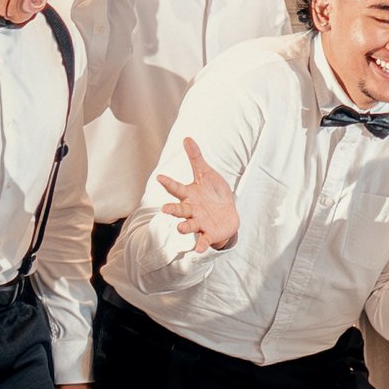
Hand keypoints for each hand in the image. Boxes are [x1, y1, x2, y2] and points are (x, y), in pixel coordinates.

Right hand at [156, 137, 238, 252]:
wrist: (228, 214)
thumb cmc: (214, 193)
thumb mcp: (207, 174)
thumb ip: (196, 159)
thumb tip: (187, 138)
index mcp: (189, 194)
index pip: (177, 188)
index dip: (169, 183)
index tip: (160, 177)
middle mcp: (191, 209)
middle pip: (179, 209)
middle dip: (172, 210)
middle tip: (165, 209)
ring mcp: (199, 222)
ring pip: (189, 225)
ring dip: (185, 227)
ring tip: (181, 228)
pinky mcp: (209, 233)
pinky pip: (204, 240)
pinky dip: (202, 244)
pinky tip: (199, 249)